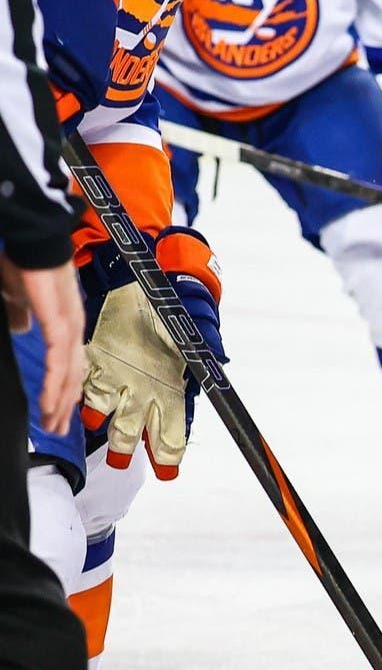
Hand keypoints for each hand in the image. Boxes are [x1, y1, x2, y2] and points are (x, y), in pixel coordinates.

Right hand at [2, 258, 84, 435]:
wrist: (33, 241)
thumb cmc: (27, 264)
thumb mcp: (20, 296)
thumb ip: (23, 315)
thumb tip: (23, 329)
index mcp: (67, 322)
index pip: (70, 363)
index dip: (65, 388)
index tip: (58, 410)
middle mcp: (74, 327)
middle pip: (74, 374)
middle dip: (64, 404)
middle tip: (56, 428)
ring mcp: (70, 326)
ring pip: (69, 373)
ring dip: (61, 401)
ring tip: (53, 423)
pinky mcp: (60, 323)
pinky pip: (60, 360)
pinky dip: (56, 384)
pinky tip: (50, 402)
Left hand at [81, 227, 223, 477]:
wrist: (148, 285)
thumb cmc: (176, 310)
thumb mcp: (196, 331)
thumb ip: (206, 350)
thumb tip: (216, 365)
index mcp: (173, 388)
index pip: (174, 429)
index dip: (170, 453)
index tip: (168, 472)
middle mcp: (146, 390)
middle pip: (139, 429)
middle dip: (133, 448)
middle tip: (126, 462)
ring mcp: (120, 378)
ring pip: (112, 414)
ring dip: (110, 431)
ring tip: (105, 441)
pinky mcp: (97, 361)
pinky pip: (90, 386)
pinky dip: (88, 401)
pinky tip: (87, 413)